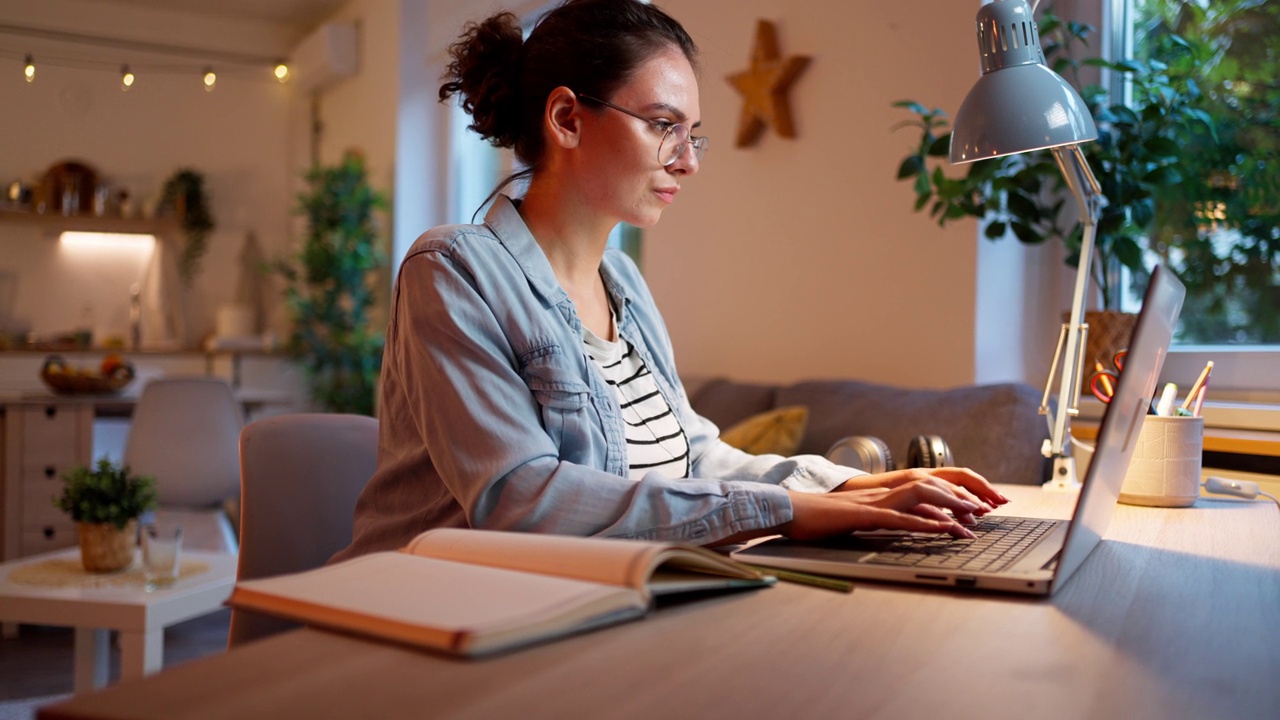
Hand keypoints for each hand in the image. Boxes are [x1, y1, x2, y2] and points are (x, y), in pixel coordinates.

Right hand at [778, 468, 1007, 541]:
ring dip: (948, 506)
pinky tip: (939, 530)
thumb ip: (877, 518)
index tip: (980, 506)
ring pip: (919, 496)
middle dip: (963, 495)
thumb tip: (901, 525)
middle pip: (931, 484)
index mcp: (881, 493)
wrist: (786, 511)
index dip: (955, 492)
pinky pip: (896, 517)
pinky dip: (920, 522)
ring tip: (972, 519)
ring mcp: (871, 502)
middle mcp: (880, 492)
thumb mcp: (854, 518)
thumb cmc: (816, 520)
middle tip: (991, 509)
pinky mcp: (860, 516)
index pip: (926, 486)